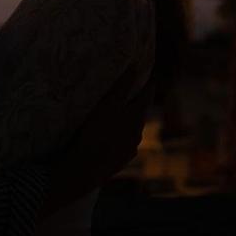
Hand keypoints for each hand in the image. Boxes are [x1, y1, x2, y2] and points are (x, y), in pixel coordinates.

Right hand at [40, 69, 152, 216]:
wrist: (87, 168)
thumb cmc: (97, 132)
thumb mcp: (107, 104)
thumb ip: (121, 87)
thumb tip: (134, 67)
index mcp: (136, 116)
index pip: (147, 96)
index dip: (147, 85)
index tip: (148, 77)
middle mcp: (138, 133)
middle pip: (140, 115)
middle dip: (135, 106)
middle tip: (129, 97)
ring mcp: (130, 149)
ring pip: (132, 132)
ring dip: (127, 125)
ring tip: (117, 121)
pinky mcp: (121, 162)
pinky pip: (123, 147)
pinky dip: (119, 141)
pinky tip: (110, 142)